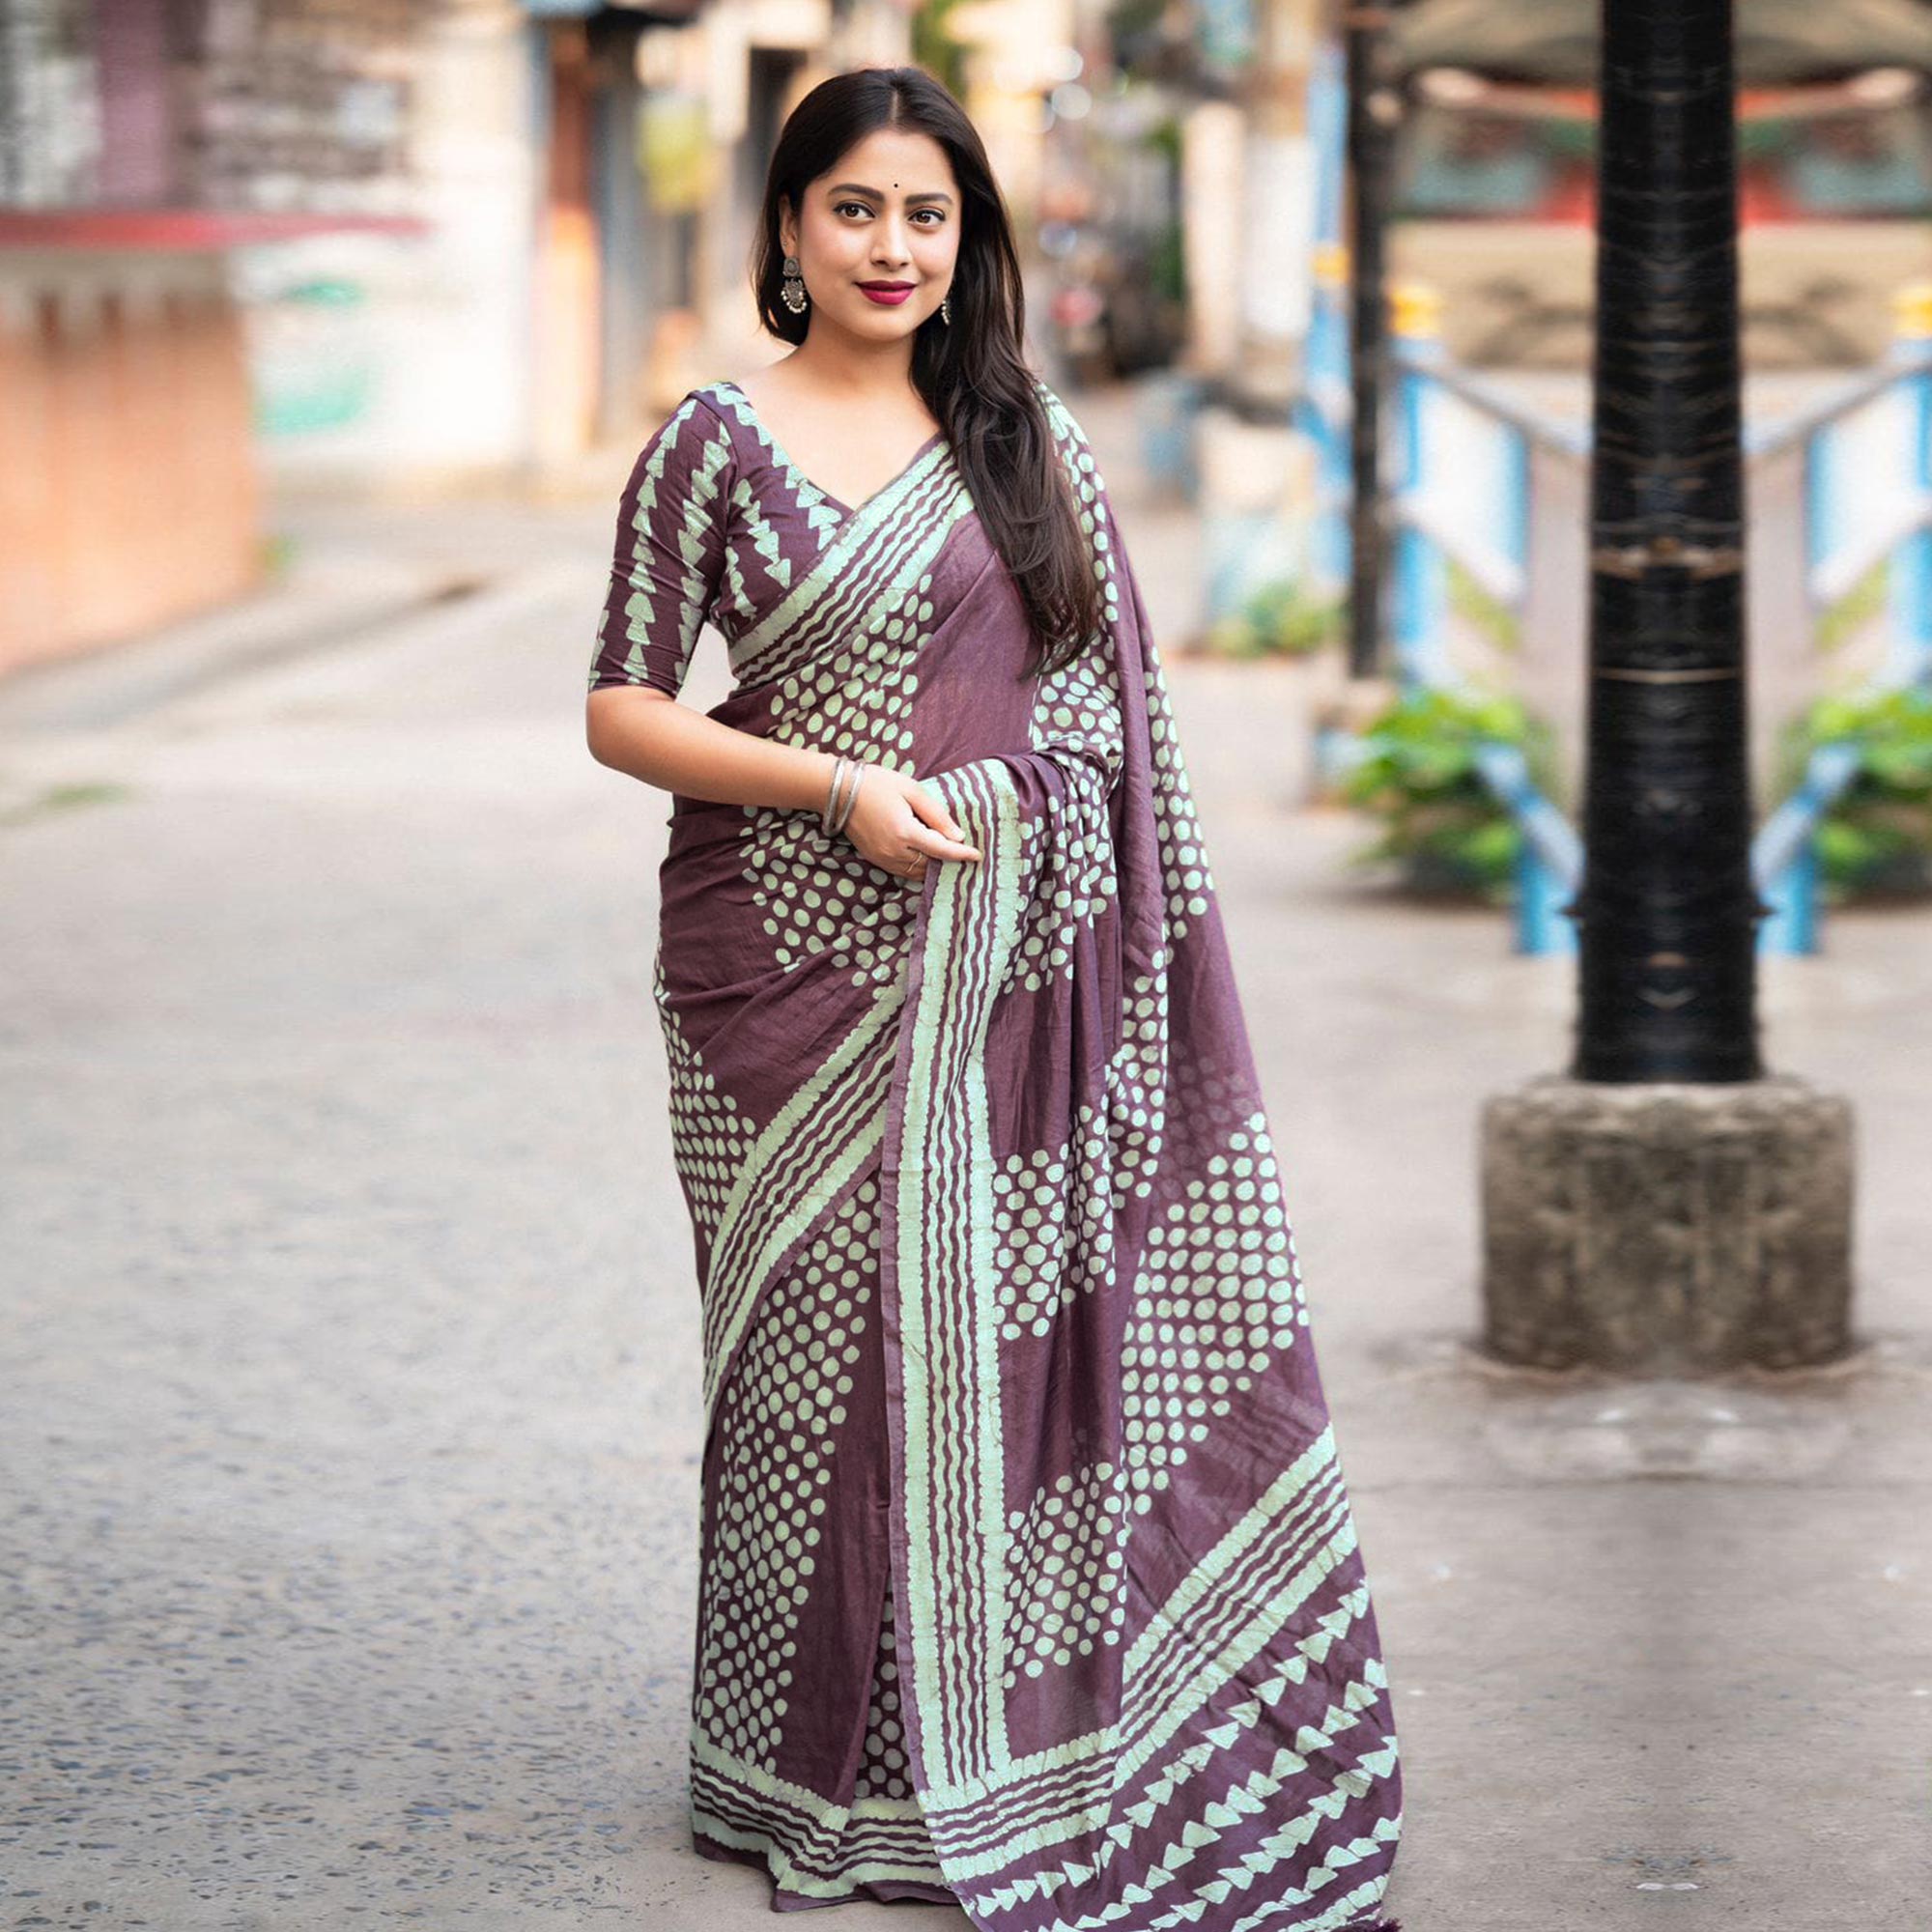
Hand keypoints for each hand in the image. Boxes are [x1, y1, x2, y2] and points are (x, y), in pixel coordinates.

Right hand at [839, 763, 982, 880]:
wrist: (839, 791)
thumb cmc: (877, 784)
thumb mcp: (912, 790)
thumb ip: (936, 814)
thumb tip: (957, 836)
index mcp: (905, 831)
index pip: (941, 850)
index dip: (962, 854)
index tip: (977, 856)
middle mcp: (894, 850)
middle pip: (931, 864)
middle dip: (948, 860)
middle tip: (964, 853)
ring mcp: (883, 858)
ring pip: (917, 872)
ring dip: (933, 866)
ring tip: (947, 856)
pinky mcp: (875, 859)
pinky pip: (903, 871)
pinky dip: (918, 867)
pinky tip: (926, 857)